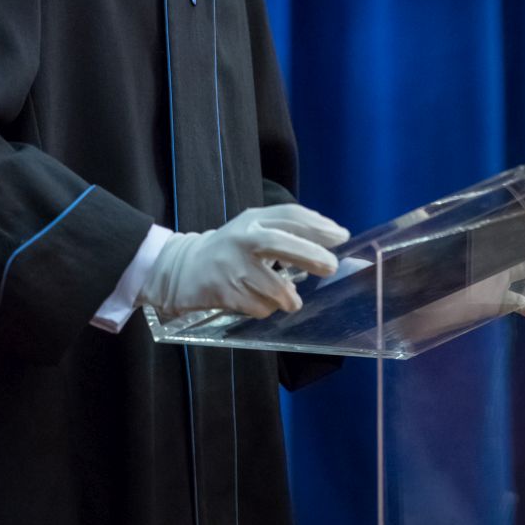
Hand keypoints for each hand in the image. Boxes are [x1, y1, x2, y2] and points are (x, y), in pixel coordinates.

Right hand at [138, 204, 349, 318]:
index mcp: (252, 219)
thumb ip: (284, 231)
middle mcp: (242, 238)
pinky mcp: (224, 291)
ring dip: (288, 297)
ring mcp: (231, 265)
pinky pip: (258, 306)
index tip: (341, 236)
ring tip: (292, 300)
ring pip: (272, 285)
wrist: (182, 269)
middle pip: (279, 242)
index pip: (288, 215)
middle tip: (331, 266)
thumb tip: (329, 240)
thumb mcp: (252, 230)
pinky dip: (266, 309)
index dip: (317, 224)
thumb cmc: (229, 250)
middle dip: (309, 254)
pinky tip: (259, 302)